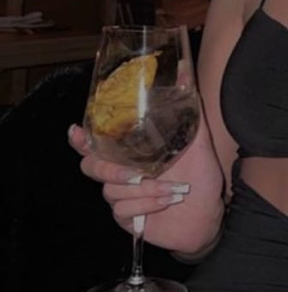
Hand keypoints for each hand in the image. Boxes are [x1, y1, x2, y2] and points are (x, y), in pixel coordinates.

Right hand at [68, 116, 223, 251]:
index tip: (76, 132)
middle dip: (110, 170)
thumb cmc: (201, 180)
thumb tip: (188, 73)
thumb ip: (191, 112)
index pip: (96, 144)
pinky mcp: (126, 218)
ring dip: (144, 191)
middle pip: (91, 167)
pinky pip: (122, 210)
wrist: (209, 216)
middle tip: (136, 174)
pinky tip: (166, 202)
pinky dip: (146, 206)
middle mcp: (122, 173)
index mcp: (133, 153)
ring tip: (171, 189)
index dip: (80, 140)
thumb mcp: (199, 144)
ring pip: (111, 191)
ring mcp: (122, 196)